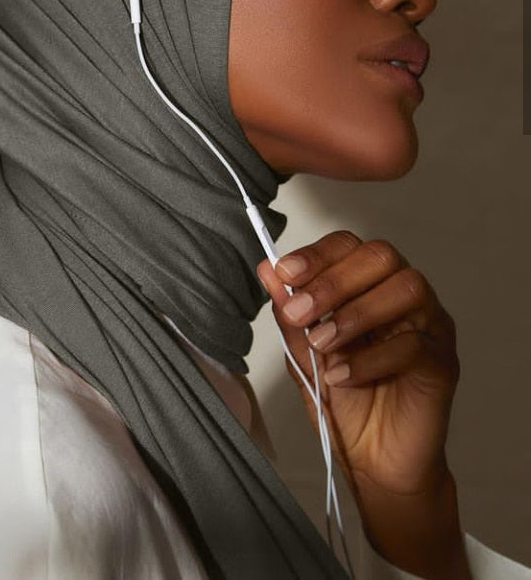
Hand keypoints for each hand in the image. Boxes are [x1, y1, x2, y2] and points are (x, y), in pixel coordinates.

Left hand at [257, 230, 470, 577]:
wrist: (374, 463)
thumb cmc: (345, 401)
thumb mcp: (304, 354)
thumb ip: (290, 313)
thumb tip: (266, 269)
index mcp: (368, 285)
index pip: (349, 246)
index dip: (317, 254)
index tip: (284, 273)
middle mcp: (403, 296)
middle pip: (380, 257)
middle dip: (333, 281)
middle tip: (299, 313)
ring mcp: (429, 325)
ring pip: (405, 289)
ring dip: (355, 313)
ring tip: (322, 344)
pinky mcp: (443, 363)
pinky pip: (416, 344)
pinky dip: (371, 358)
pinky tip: (342, 376)